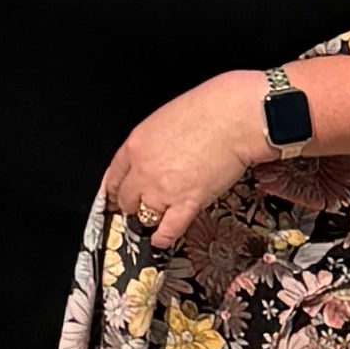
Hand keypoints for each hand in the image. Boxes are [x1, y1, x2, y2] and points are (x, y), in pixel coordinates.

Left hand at [101, 72, 277, 252]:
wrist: (235, 117)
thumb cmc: (210, 109)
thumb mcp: (167, 118)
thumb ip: (156, 141)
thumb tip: (158, 154)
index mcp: (137, 144)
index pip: (114, 174)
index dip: (115, 189)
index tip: (116, 195)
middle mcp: (144, 169)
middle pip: (127, 198)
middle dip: (132, 205)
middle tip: (137, 208)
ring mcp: (163, 189)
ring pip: (144, 215)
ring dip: (149, 218)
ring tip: (153, 220)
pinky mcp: (187, 203)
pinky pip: (168, 229)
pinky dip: (163, 237)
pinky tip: (161, 239)